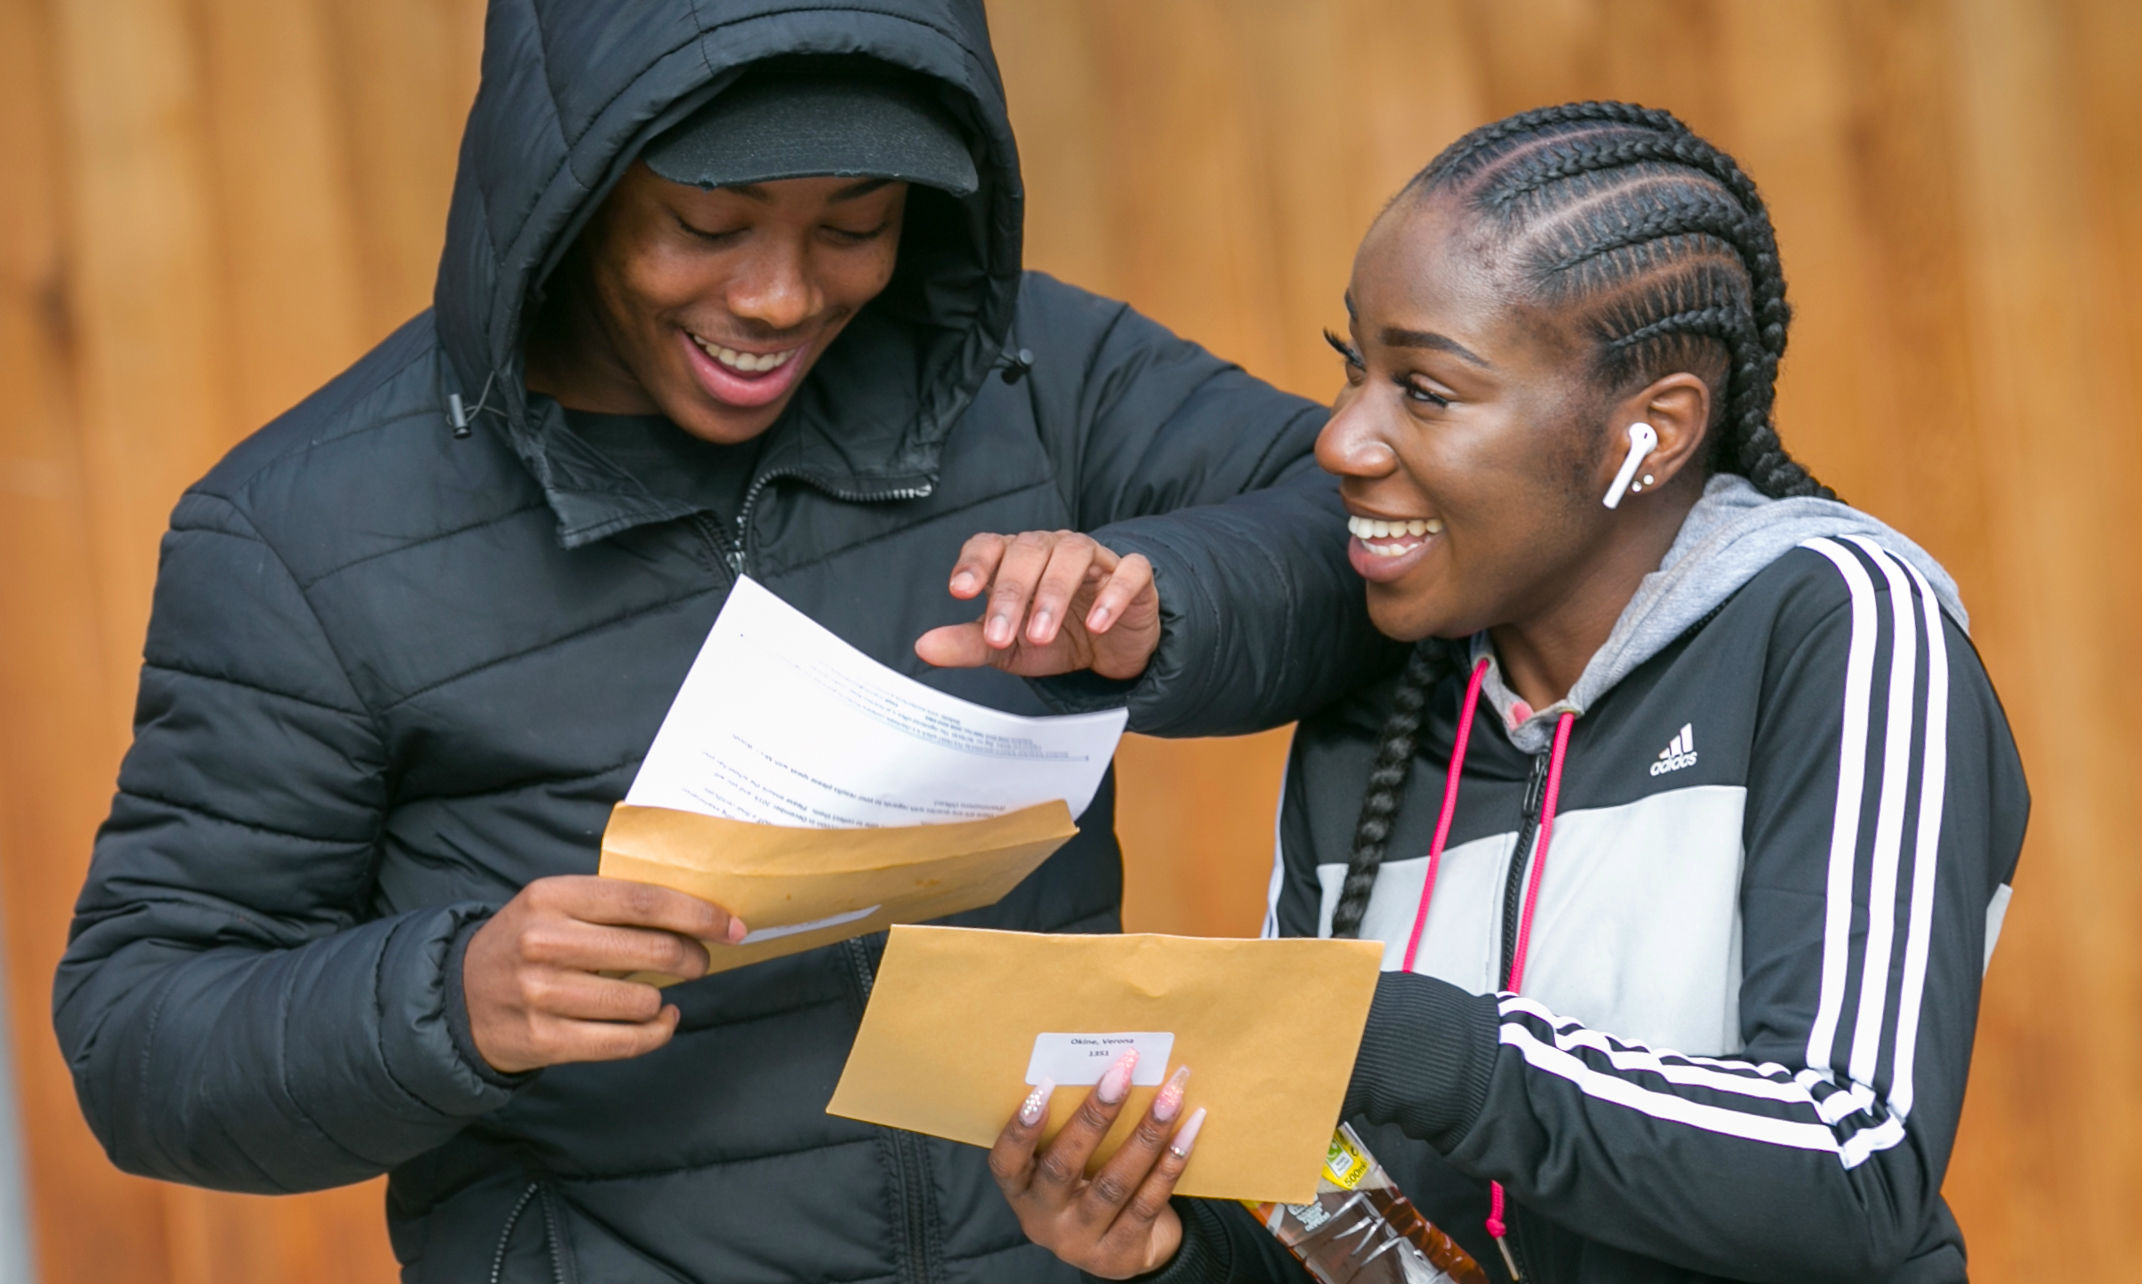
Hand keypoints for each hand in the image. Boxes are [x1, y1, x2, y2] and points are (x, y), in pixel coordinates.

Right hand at [462, 876, 745, 1073]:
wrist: (459, 997)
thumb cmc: (528, 943)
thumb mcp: (556, 906)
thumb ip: (612, 906)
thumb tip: (696, 916)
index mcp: (552, 896)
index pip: (643, 901)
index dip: (696, 913)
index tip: (731, 925)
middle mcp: (544, 942)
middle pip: (651, 950)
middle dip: (693, 957)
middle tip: (701, 962)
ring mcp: (541, 994)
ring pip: (641, 1002)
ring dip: (663, 1000)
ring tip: (659, 994)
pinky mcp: (544, 1040)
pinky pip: (624, 1042)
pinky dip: (656, 1033)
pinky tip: (660, 1021)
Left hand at [914, 531, 1159, 679]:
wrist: (1109, 651)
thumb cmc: (1056, 637)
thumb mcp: (1008, 648)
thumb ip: (969, 644)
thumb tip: (924, 647)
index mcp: (1016, 560)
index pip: (990, 545)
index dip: (974, 563)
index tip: (959, 591)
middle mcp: (1053, 549)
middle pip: (1028, 550)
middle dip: (1012, 594)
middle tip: (1002, 635)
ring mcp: (1096, 558)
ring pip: (1073, 555)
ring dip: (1053, 594)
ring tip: (1042, 634)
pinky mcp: (1133, 575)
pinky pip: (1128, 571)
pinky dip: (1112, 595)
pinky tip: (1097, 623)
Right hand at [989, 1050, 1206, 1279]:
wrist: (1125, 1254)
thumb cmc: (1090, 1189)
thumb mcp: (1069, 1169)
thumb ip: (1073, 1132)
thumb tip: (1110, 1065)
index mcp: (1022, 1193)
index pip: (1006, 1163)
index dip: (1021, 1128)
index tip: (1045, 1084)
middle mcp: (1044, 1221)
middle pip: (1064, 1167)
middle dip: (1095, 1115)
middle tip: (1122, 1071)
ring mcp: (1082, 1242)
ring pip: (1114, 1183)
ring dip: (1145, 1134)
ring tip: (1169, 1095)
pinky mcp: (1121, 1255)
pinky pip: (1149, 1202)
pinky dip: (1171, 1162)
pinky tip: (1189, 1128)